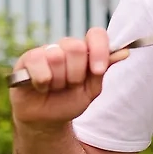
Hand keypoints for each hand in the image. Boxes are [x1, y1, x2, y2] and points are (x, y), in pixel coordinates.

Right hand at [9, 27, 124, 129]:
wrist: (46, 119)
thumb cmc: (69, 101)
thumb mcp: (91, 89)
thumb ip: (103, 69)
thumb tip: (124, 52)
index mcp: (85, 51)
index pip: (96, 34)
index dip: (99, 50)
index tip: (98, 71)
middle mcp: (66, 47)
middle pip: (76, 47)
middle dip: (76, 74)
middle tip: (70, 85)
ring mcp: (46, 51)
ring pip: (57, 57)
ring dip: (59, 80)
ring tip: (55, 87)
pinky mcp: (27, 58)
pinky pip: (38, 62)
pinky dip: (43, 81)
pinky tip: (40, 87)